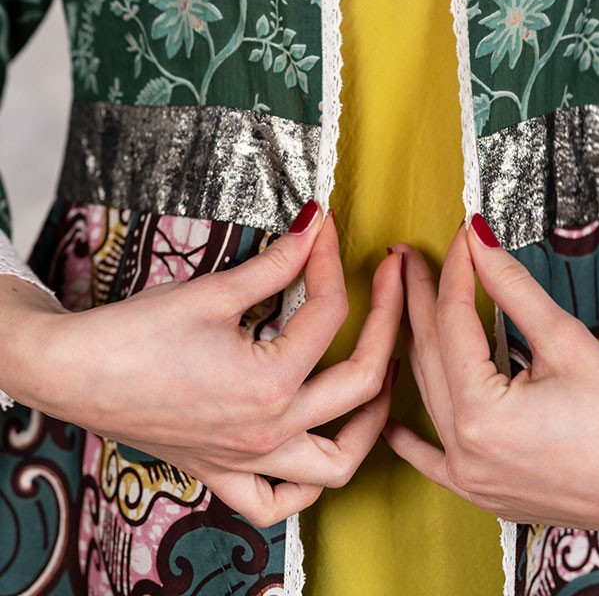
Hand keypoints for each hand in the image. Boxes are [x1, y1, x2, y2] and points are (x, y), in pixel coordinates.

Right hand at [1, 203, 403, 525]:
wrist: (74, 372)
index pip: (330, 313)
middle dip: (388, 324)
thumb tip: (315, 229)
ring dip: (370, 422)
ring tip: (380, 378)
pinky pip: (277, 503)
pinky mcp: (222, 472)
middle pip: (361, 383)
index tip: (328, 228)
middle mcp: (269, 432)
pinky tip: (314, 448)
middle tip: (393, 285)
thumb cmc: (136, 333)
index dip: (333, 260)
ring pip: (337, 465)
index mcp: (271, 382)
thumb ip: (277, 263)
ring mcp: (248, 460)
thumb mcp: (214, 290)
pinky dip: (305, 486)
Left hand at [383, 217, 598, 532]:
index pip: (453, 321)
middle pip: (431, 354)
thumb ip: (512, 288)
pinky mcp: (483, 493)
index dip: (454, 270)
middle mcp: (465, 452)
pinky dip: (411, 435)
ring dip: (418, 345)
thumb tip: (479, 238)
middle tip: (408, 256)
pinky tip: (389, 417)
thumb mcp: (564, 340)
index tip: (457, 234)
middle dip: (421, 298)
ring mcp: (470, 479)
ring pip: (428, 395)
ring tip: (409, 301)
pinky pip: (432, 459)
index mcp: (480, 415)